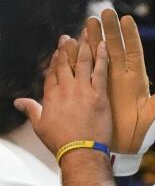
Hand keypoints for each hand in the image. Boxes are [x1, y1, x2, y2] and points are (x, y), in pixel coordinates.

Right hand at [14, 34, 110, 154]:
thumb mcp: (40, 125)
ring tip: (86, 34)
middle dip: (67, 49)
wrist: (80, 151)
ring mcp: (83, 91)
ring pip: (83, 63)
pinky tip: (104, 45)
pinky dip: (102, 57)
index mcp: (51, 96)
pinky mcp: (99, 95)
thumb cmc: (61, 141)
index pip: (52, 73)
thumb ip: (31, 109)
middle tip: (69, 37)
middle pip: (65, 64)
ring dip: (84, 47)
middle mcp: (66, 89)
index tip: (58, 51)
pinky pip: (101, 71)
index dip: (55, 61)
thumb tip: (19, 101)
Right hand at [86, 9, 154, 153]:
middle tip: (105, 12)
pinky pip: (88, 71)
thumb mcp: (154, 114)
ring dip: (94, 39)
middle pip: (116, 49)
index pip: (134, 53)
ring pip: (100, 57)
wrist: (123, 150)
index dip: (130, 37)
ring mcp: (108, 84)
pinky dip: (82, 58)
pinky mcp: (96, 91)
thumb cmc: (141, 134)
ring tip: (88, 21)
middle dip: (111, 31)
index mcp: (138, 82)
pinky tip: (75, 44)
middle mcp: (123, 78)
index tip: (127, 19)